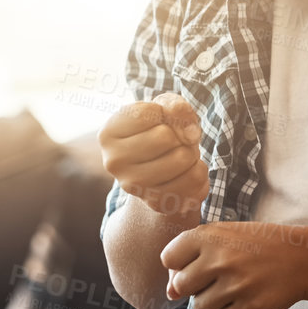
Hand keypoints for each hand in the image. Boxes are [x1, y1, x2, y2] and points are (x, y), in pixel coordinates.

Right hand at [99, 92, 209, 221]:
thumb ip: (177, 108)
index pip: (148, 113)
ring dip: (191, 152)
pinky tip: (186, 172)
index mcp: (108, 134)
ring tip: (179, 155)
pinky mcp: (156, 202)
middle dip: (179, 134)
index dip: (164, 112)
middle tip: (174, 141)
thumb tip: (190, 135)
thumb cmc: (159, 129)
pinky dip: (199, 170)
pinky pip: (195, 179)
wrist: (159, 167)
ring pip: (183, 158)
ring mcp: (133, 186)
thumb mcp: (165, 106)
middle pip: (165, 137)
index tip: (159, 121)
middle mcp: (113, 162)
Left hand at [160, 221, 307, 308]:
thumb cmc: (258, 246)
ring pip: (199, 307)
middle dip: (194, 286)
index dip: (180, 264)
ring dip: (212, 302)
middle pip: (180, 286)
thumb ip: (192, 257)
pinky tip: (242, 302)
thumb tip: (169, 293)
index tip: (199, 263)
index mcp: (211, 236)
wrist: (302, 259)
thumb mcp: (226, 237)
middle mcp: (221, 260)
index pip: (169, 258)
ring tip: (235, 289)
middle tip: (218, 278)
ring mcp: (235, 286)